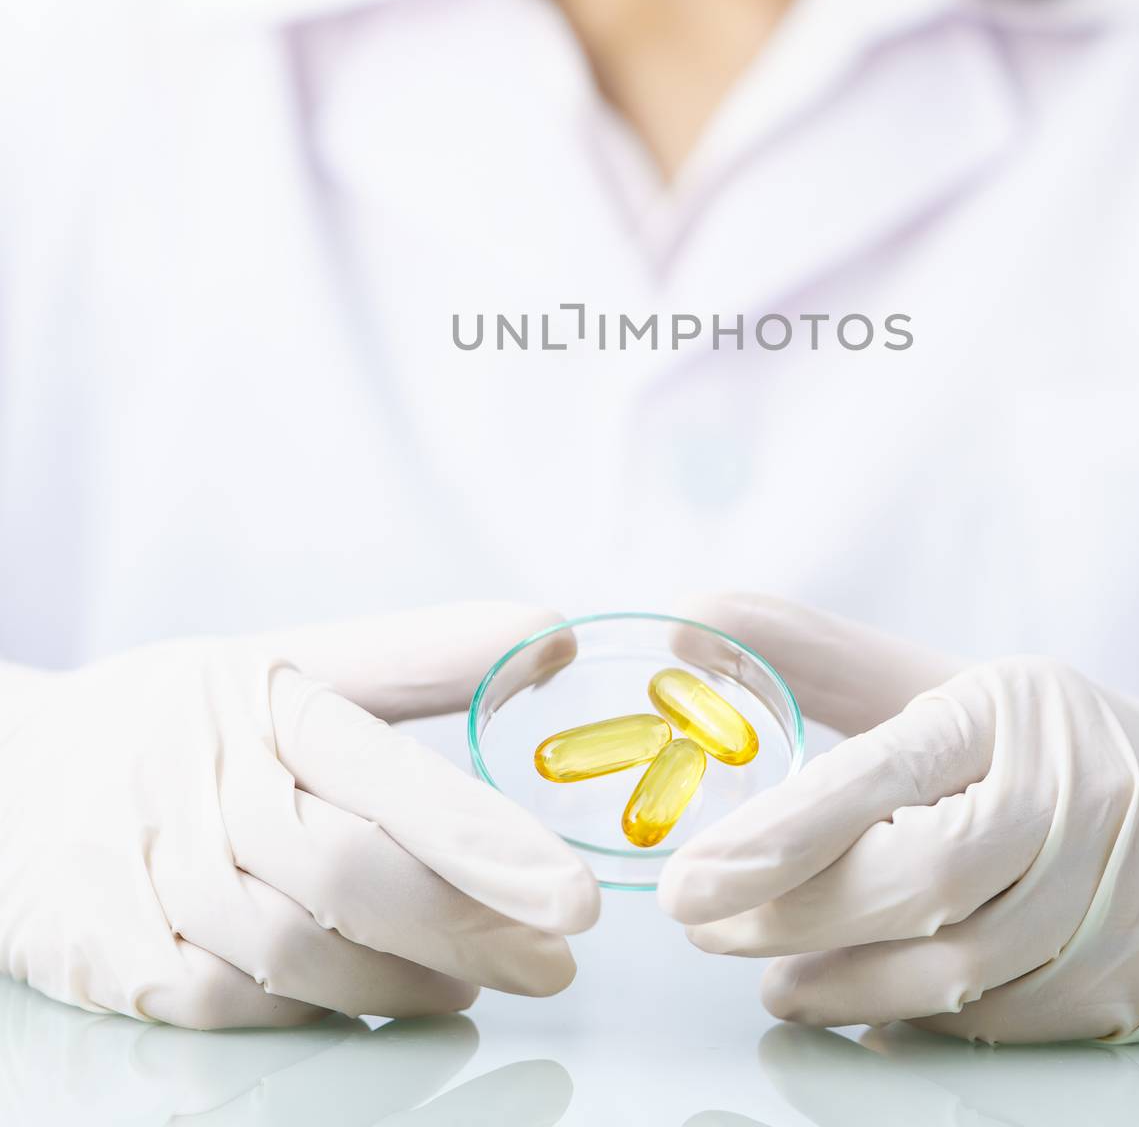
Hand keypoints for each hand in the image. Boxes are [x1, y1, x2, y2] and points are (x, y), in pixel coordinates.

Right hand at [0, 605, 598, 1027]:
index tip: (573, 895)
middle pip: (358, 877)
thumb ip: (425, 655)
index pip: (387, 775)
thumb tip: (555, 637)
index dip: (484, 839)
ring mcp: (161, 883)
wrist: (10, 775)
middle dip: (470, 927)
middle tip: (559, 956)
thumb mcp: (290, 660)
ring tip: (487, 977)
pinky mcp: (124, 959)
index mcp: (266, 708)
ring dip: (410, 977)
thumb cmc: (178, 716)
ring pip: (306, 954)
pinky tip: (385, 998)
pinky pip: (241, 1003)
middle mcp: (212, 794)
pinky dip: (323, 1009)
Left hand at [660, 594, 1138, 1041]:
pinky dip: (917, 1020)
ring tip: (768, 977)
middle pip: (917, 879)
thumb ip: (813, 658)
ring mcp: (1119, 894)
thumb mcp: (944, 685)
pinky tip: (861, 1004)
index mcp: (1012, 708)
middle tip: (702, 923)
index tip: (692, 874)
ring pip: (954, 970)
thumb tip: (687, 618)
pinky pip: (1005, 1023)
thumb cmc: (1049, 744)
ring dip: (840, 986)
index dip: (786, 827)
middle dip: (790, 914)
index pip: (889, 765)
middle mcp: (1074, 794)